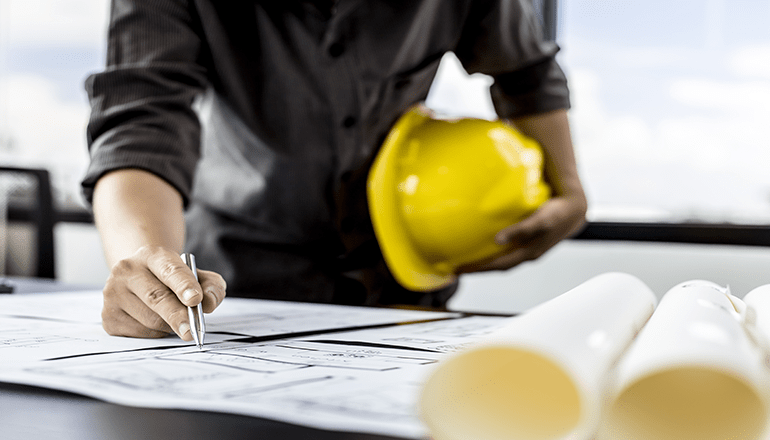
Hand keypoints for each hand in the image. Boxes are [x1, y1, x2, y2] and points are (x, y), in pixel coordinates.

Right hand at [101, 245, 226, 339]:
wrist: (140, 278)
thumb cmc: (174, 280)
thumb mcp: (197, 276)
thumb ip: (211, 286)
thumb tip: (208, 303)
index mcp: (152, 255)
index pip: (170, 270)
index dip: (184, 285)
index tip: (195, 299)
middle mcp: (127, 270)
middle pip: (156, 297)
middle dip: (177, 316)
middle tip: (192, 331)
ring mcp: (113, 292)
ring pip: (149, 319)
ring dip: (169, 327)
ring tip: (176, 320)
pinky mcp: (108, 316)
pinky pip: (138, 333)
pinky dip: (154, 334)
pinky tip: (156, 323)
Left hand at [457, 192, 585, 272]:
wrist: (575, 210)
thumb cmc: (557, 213)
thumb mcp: (539, 220)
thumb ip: (520, 230)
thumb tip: (497, 240)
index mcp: (527, 253)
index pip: (497, 265)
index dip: (478, 269)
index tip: (459, 270)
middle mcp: (526, 254)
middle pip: (498, 266)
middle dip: (479, 268)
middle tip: (458, 268)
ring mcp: (528, 250)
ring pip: (503, 259)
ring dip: (486, 261)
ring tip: (469, 258)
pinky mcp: (529, 242)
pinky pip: (507, 250)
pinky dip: (495, 251)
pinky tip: (487, 244)